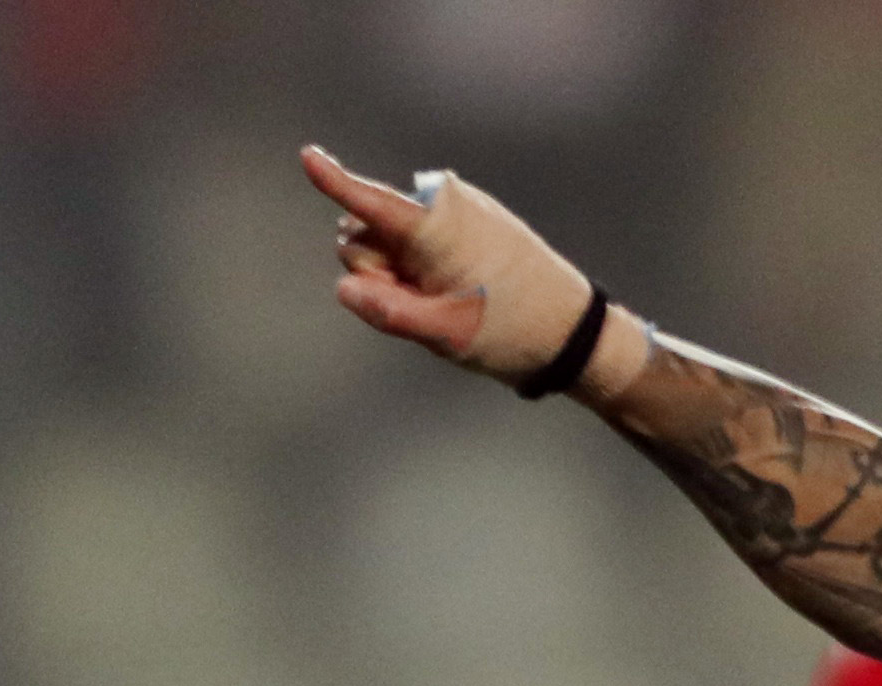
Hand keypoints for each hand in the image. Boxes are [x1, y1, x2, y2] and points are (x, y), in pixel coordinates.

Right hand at [299, 144, 635, 390]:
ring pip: (383, 240)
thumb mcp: (446, 333)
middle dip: (378, 271)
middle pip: (362, 234)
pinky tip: (457, 289)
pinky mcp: (462, 221)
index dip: (335, 182)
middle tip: (428, 304)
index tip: (308, 156)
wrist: (572, 332)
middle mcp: (441, 204)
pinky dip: (419, 268)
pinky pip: (413, 242)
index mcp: (436, 225)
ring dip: (397, 273)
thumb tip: (346, 288)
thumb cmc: (511, 331)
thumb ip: (388, 312)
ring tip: (446, 299)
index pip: (372, 202)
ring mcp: (453, 210)